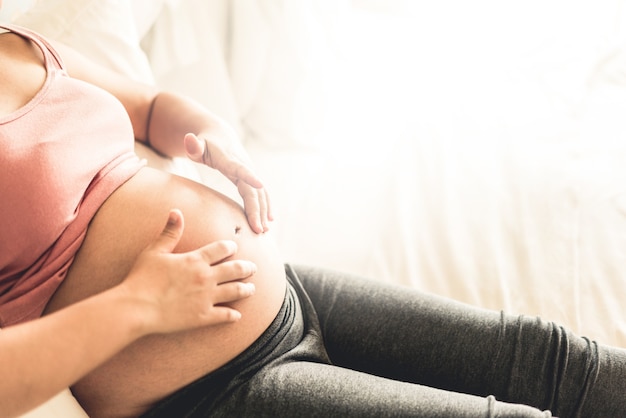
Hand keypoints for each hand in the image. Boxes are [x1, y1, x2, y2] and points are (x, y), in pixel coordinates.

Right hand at [120, 209, 256, 334]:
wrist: (136, 307)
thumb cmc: (142, 278)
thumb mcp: (154, 251)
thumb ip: (169, 232)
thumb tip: (176, 211)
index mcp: (195, 260)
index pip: (221, 249)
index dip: (230, 247)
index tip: (234, 248)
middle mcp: (205, 277)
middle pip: (235, 270)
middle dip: (246, 268)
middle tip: (253, 268)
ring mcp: (206, 298)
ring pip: (235, 291)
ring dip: (246, 289)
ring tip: (252, 288)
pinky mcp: (203, 317)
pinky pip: (225, 315)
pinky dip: (233, 315)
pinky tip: (238, 315)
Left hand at [184, 132, 271, 232]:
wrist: (222, 135)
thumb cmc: (205, 143)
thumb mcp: (197, 144)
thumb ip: (193, 145)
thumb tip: (188, 138)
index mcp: (229, 159)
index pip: (240, 169)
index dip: (249, 176)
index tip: (260, 185)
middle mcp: (244, 166)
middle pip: (253, 190)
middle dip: (257, 210)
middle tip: (259, 230)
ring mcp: (250, 172)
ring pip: (260, 194)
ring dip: (263, 212)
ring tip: (264, 231)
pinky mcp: (251, 178)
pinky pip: (261, 194)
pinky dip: (265, 207)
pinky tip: (268, 220)